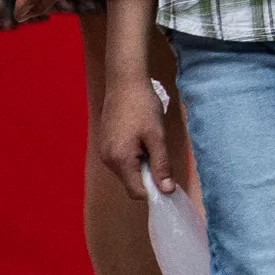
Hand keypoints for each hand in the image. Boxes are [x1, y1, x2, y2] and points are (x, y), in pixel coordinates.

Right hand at [96, 76, 174, 199]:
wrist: (125, 83)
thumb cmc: (143, 107)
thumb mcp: (157, 137)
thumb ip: (161, 165)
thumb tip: (167, 190)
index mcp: (120, 160)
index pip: (136, 191)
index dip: (155, 191)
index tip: (170, 183)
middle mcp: (107, 160)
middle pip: (131, 182)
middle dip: (149, 176)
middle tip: (162, 156)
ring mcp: (104, 152)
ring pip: (127, 171)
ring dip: (142, 164)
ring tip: (152, 143)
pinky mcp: (105, 144)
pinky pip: (121, 160)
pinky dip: (134, 156)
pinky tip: (142, 139)